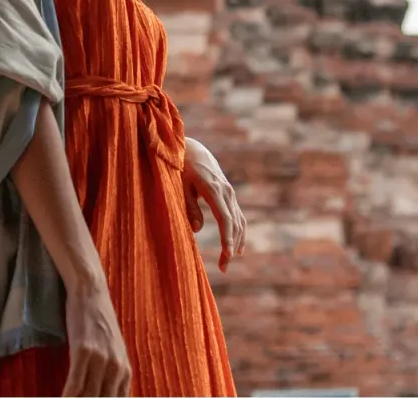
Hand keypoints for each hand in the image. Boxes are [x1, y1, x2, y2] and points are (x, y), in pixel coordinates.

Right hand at [63, 280, 130, 396]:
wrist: (91, 291)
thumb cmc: (97, 321)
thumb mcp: (111, 351)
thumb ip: (110, 375)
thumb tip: (101, 393)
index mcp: (124, 372)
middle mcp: (116, 369)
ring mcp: (101, 361)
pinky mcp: (84, 352)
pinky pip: (74, 385)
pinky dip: (67, 397)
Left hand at [183, 137, 246, 271]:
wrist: (191, 149)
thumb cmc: (180, 166)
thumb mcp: (178, 185)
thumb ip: (188, 206)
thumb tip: (196, 230)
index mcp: (213, 189)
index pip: (225, 218)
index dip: (227, 238)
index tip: (227, 255)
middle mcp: (225, 190)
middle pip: (234, 223)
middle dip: (230, 246)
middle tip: (224, 267)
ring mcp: (229, 191)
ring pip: (239, 220)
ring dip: (236, 241)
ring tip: (228, 261)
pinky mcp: (228, 193)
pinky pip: (237, 215)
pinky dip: (238, 232)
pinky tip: (236, 247)